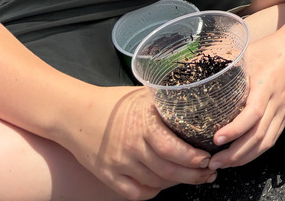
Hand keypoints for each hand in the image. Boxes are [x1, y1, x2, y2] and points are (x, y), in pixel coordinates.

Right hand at [65, 86, 213, 199]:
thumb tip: (201, 98)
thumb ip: (168, 101)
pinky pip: (135, 193)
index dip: (191, 158)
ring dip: (177, 183)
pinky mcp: (108, 176)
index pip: (171, 148)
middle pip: (167, 169)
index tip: (207, 158)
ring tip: (193, 177)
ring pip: (155, 183)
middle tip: (209, 173)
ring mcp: (119, 164)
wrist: (75, 114)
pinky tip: (164, 184)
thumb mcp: (145, 95)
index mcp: (143, 124)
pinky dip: (153, 192)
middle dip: (193, 174)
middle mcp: (131, 147)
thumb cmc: (115, 102)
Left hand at [208, 31, 284, 169]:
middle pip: (259, 136)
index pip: (253, 113)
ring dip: (244, 158)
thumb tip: (199, 76)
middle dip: (235, 154)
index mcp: (267, 86)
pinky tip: (241, 157)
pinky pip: (272, 139)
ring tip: (223, 164)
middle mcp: (277, 102)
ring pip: (266, 142)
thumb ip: (228, 67)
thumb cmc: (271, 48)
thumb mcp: (247, 53)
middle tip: (212, 162)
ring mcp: (283, 111)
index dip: (235, 129)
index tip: (216, 139)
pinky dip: (256, 152)